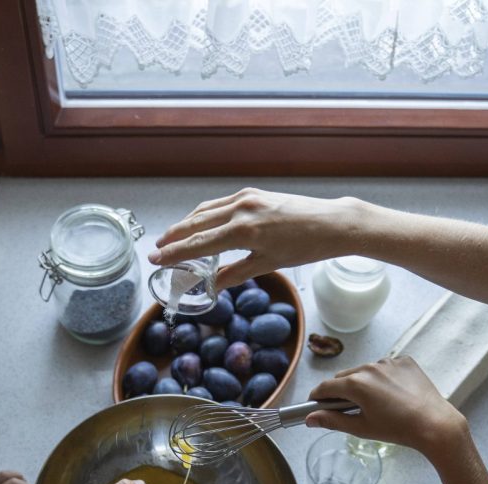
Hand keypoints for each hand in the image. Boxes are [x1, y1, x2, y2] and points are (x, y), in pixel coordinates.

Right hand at [148, 188, 359, 289]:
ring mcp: (247, 198)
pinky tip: (201, 222)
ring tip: (173, 236)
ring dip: (187, 223)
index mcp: (243, 230)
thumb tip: (212, 286)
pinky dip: (206, 213)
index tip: (156, 259)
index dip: (174, 253)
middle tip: (157, 249)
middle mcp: (241, 209)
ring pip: (206, 210)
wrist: (332, 223)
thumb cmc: (305, 246)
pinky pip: (221, 203)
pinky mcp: (255, 193)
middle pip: (196, 223)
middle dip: (174, 236)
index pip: (198, 243)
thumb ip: (235, 273)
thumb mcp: (268, 264)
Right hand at [306, 356, 468, 456]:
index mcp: (356, 384)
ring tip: (375, 403)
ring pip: (365, 371)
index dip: (317, 397)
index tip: (316, 405)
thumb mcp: (362, 428)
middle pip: (344, 377)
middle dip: (341, 391)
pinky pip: (385, 367)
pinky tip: (393, 394)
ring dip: (363, 383)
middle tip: (348, 408)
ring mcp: (388, 362)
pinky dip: (383, 378)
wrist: (435, 424)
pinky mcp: (404, 361)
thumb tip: (310, 419)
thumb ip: (332, 420)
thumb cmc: (398, 429)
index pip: (325, 387)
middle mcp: (369, 367)